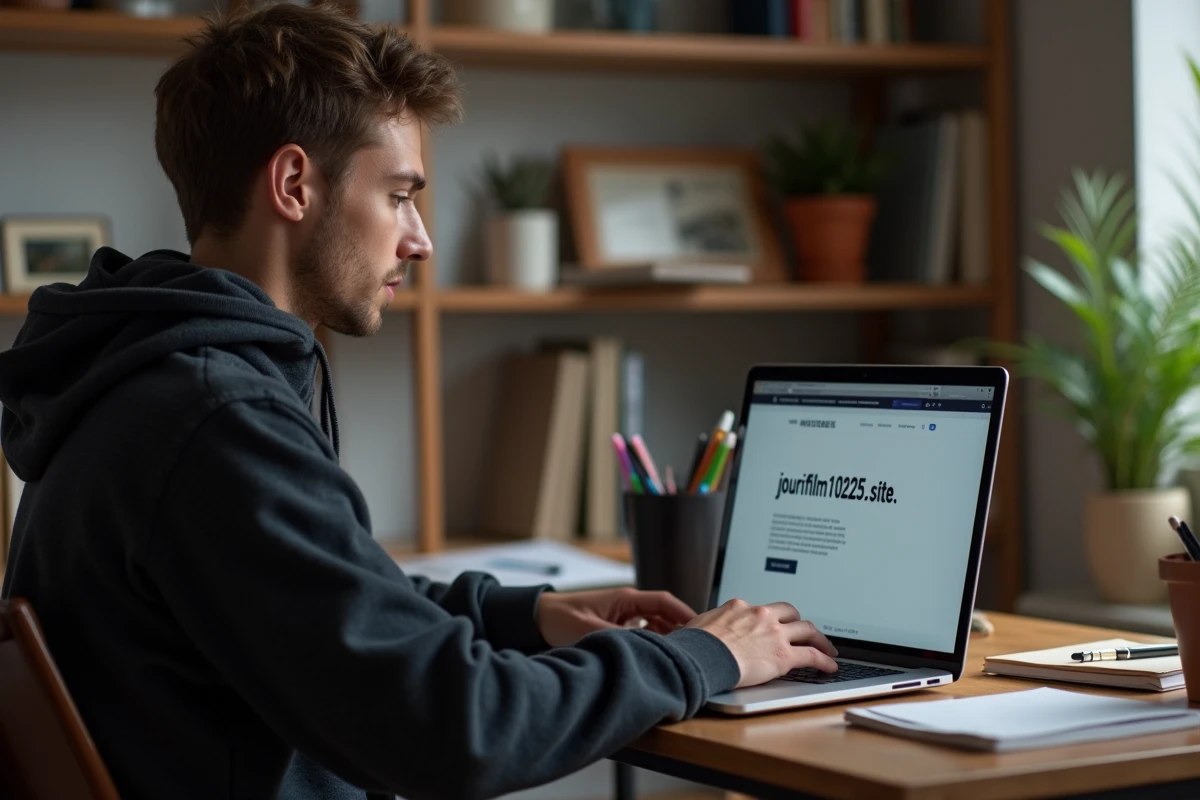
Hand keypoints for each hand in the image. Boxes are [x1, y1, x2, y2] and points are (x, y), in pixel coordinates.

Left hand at [536, 587, 695, 647]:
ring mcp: (623, 615)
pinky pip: (642, 632)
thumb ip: (620, 638)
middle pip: (664, 614)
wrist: (537, 618)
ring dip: (666, 638)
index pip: (664, 601)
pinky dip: (652, 643)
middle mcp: (628, 604)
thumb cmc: (560, 618)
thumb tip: (647, 649)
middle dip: (681, 629)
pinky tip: (656, 657)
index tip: (702, 626)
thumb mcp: (591, 629)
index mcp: (626, 598)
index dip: (685, 612)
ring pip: (655, 625)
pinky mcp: (616, 626)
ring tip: (680, 656)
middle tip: (697, 648)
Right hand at [686, 598, 837, 688]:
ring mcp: (774, 634)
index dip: (770, 619)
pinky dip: (824, 660)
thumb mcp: (697, 626)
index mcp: (740, 607)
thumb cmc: (694, 645)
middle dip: (799, 622)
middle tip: (806, 631)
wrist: (701, 656)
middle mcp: (761, 616)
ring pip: (807, 630)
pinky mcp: (783, 656)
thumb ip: (706, 626)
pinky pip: (811, 655)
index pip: (762, 610)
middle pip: (790, 613)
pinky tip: (830, 666)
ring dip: (819, 638)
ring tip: (827, 648)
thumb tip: (696, 631)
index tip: (773, 626)